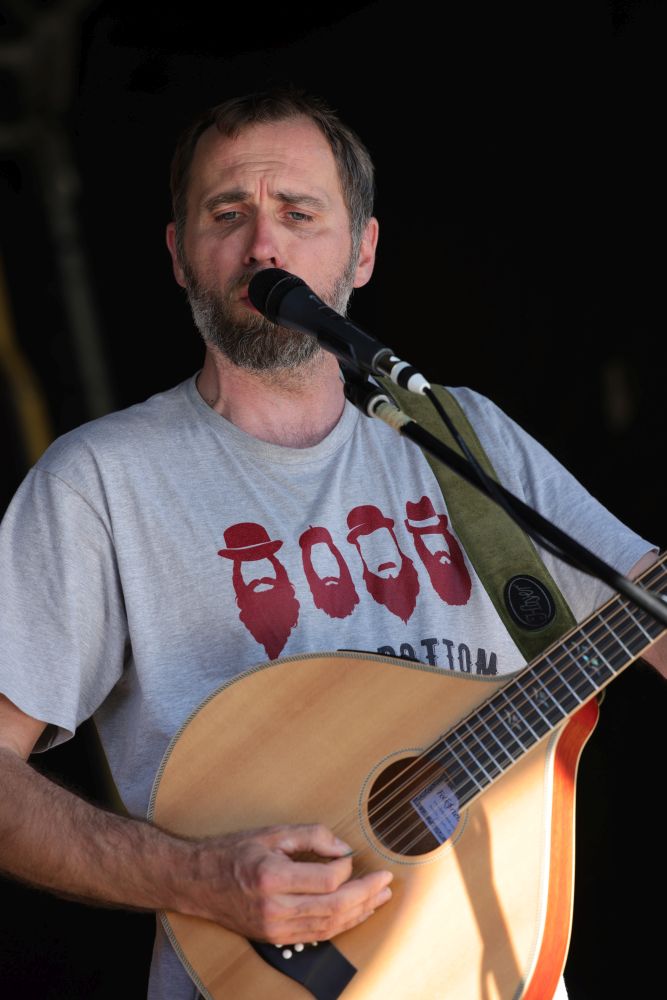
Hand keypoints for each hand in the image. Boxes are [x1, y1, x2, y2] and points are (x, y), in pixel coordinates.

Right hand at [180, 823, 392, 943]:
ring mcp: (275, 928)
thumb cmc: (233, 853)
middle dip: (366, 895)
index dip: (347, 869)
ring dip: (359, 913)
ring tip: (379, 899)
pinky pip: (317, 935)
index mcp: (273, 878)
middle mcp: (275, 908)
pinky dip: (340, 925)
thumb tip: (343, 849)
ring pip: (329, 926)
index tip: (353, 857)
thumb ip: (312, 836)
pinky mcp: (275, 937)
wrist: (198, 882)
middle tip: (386, 882)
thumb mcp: (272, 833)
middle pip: (334, 907)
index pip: (327, 880)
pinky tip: (355, 913)